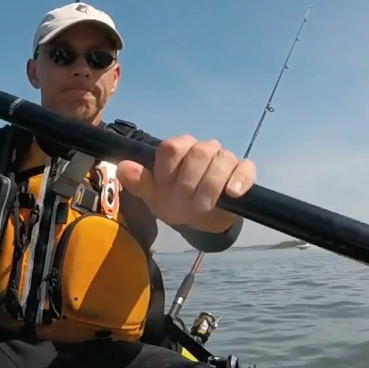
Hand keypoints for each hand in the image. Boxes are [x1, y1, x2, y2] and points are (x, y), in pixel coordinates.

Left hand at [115, 135, 254, 232]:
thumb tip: (122, 167)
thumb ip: (140, 182)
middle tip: (187, 203)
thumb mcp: (155, 197)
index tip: (167, 190)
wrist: (203, 220)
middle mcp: (202, 149)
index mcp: (178, 149)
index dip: (169, 171)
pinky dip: (239, 179)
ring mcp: (224, 159)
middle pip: (199, 152)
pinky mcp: (243, 171)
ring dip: (212, 185)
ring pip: (222, 159)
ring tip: (204, 206)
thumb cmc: (176, 202)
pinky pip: (245, 168)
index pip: (173, 148)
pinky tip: (232, 193)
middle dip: (191, 182)